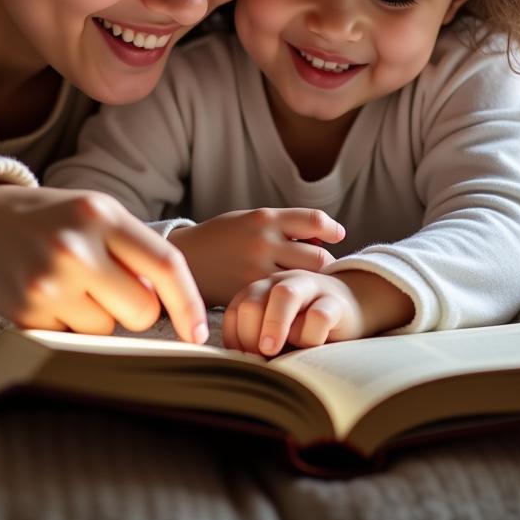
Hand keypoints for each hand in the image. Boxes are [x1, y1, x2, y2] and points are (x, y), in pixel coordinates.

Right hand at [0, 184, 207, 343]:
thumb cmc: (54, 220)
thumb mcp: (98, 213)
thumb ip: (135, 250)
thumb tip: (169, 306)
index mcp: (103, 215)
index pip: (165, 265)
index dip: (188, 303)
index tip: (199, 333)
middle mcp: (76, 247)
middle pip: (141, 311)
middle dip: (135, 309)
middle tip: (109, 286)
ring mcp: (48, 283)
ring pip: (106, 331)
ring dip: (97, 317)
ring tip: (70, 285)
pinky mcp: (25, 314)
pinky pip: (71, 341)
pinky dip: (67, 326)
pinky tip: (49, 297)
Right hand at [169, 207, 344, 306]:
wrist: (182, 258)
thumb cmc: (220, 238)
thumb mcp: (248, 220)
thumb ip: (280, 226)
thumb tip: (319, 239)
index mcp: (264, 218)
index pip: (314, 221)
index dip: (332, 229)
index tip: (337, 236)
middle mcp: (263, 242)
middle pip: (318, 257)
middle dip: (324, 265)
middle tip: (322, 273)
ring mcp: (256, 269)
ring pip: (304, 281)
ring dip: (311, 286)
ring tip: (308, 288)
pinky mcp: (248, 293)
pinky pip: (282, 299)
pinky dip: (291, 301)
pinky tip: (288, 301)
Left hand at [223, 269, 413, 355]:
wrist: (351, 303)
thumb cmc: (306, 324)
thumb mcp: (279, 331)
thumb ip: (259, 339)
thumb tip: (241, 366)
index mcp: (261, 291)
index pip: (236, 311)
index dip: (234, 339)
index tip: (242, 361)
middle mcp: (280, 284)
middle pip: (252, 301)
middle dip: (249, 333)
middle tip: (257, 357)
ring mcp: (308, 287)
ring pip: (284, 295)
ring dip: (273, 325)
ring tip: (270, 349)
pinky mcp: (334, 301)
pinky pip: (319, 315)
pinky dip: (311, 335)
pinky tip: (313, 346)